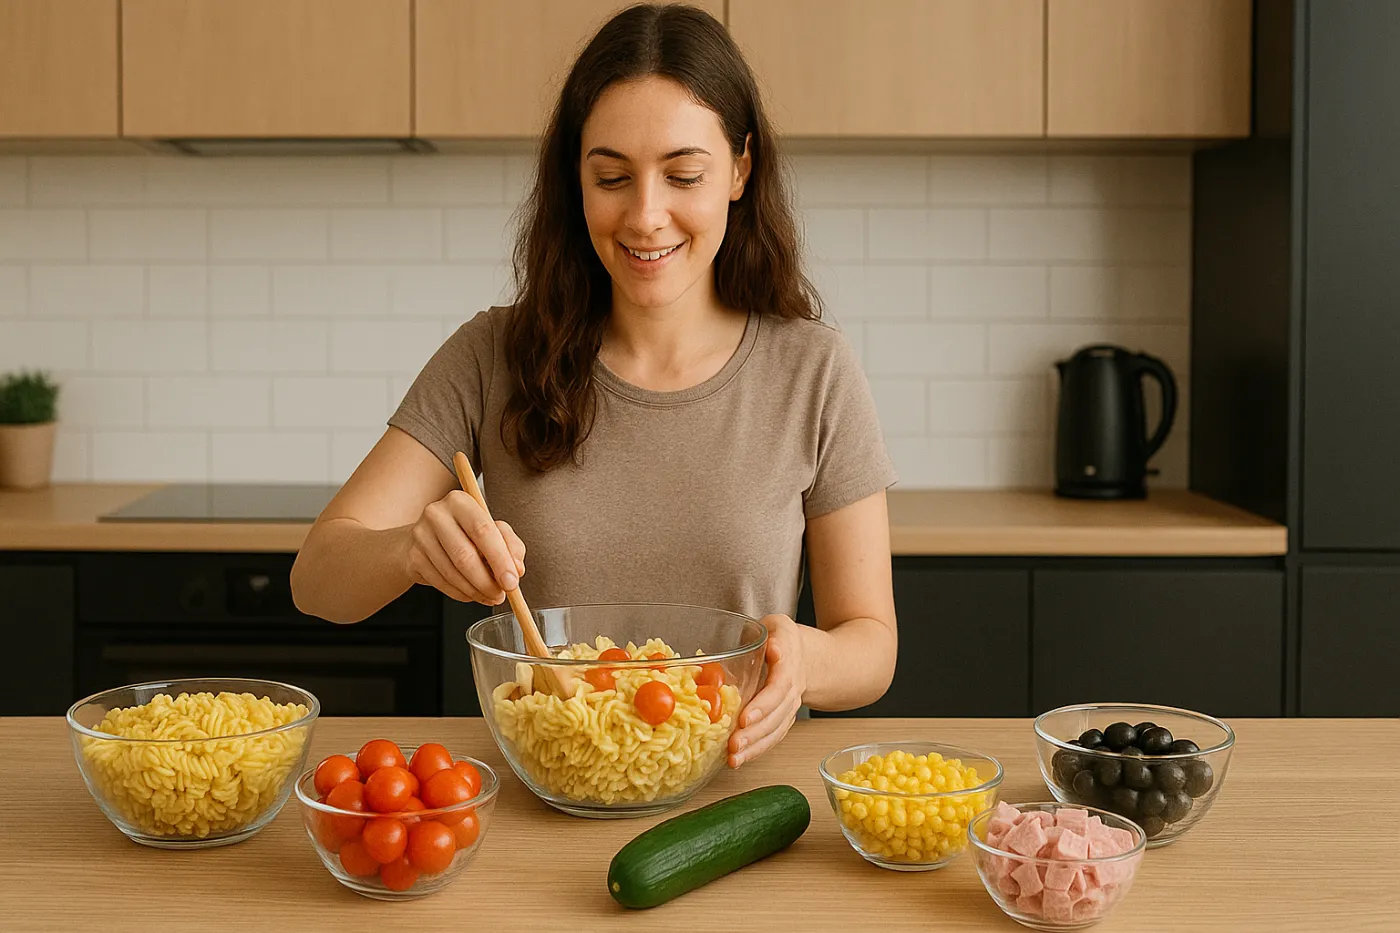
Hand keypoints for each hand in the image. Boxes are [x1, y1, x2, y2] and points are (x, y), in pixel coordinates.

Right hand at [401, 490, 525, 605]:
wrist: (424, 538)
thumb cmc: (464, 533)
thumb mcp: (492, 531)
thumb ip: (510, 545)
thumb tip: (516, 568)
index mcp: (460, 501)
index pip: (483, 531)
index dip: (500, 559)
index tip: (512, 581)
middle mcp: (437, 514)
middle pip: (465, 555)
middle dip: (487, 581)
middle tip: (501, 594)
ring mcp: (421, 535)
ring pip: (453, 573)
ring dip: (475, 591)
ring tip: (489, 596)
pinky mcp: (413, 557)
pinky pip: (441, 582)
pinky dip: (460, 594)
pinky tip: (470, 593)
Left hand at [728, 614, 807, 767]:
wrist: (810, 657)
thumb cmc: (783, 638)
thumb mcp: (776, 625)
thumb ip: (770, 633)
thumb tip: (772, 650)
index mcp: (789, 662)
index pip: (779, 686)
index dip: (763, 704)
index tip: (744, 718)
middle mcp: (792, 687)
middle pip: (776, 715)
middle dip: (754, 733)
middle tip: (733, 746)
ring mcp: (790, 705)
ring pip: (776, 730)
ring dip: (755, 747)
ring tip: (733, 759)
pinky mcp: (784, 718)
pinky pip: (773, 737)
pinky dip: (757, 750)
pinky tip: (739, 759)